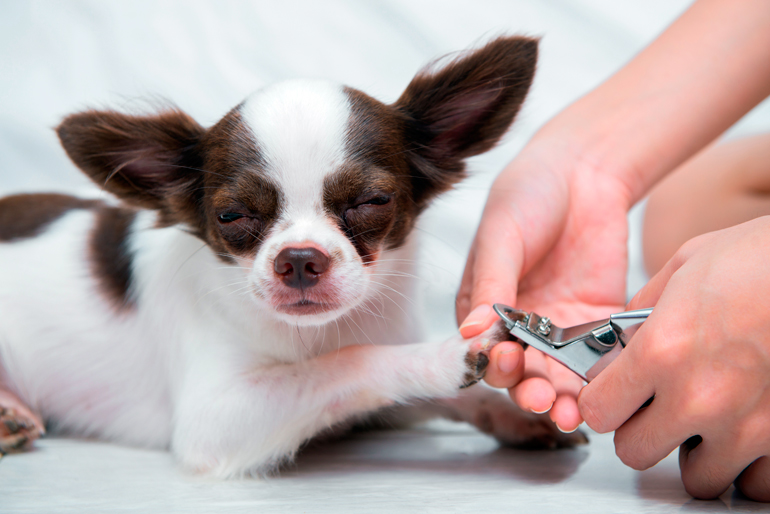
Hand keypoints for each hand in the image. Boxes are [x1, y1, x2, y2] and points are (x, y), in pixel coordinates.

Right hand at [457, 141, 629, 432]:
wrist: (582, 168)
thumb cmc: (528, 195)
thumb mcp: (502, 237)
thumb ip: (491, 285)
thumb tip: (472, 334)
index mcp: (483, 307)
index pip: (481, 349)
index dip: (490, 363)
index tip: (504, 362)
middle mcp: (519, 325)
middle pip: (521, 372)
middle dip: (528, 390)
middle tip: (541, 397)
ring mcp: (559, 326)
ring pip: (558, 374)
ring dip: (562, 397)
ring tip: (571, 413)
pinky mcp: (597, 321)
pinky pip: (597, 356)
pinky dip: (599, 376)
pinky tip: (602, 389)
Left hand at [578, 217, 769, 500]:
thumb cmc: (762, 259)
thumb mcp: (684, 267)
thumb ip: (642, 311)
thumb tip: (621, 340)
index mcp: (662, 351)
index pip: (598, 411)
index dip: (603, 401)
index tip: (612, 395)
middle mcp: (699, 397)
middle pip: (635, 452)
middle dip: (641, 431)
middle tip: (657, 410)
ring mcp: (747, 427)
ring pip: (697, 478)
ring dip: (697, 453)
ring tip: (708, 421)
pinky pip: (756, 485)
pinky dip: (748, 466)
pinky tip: (745, 433)